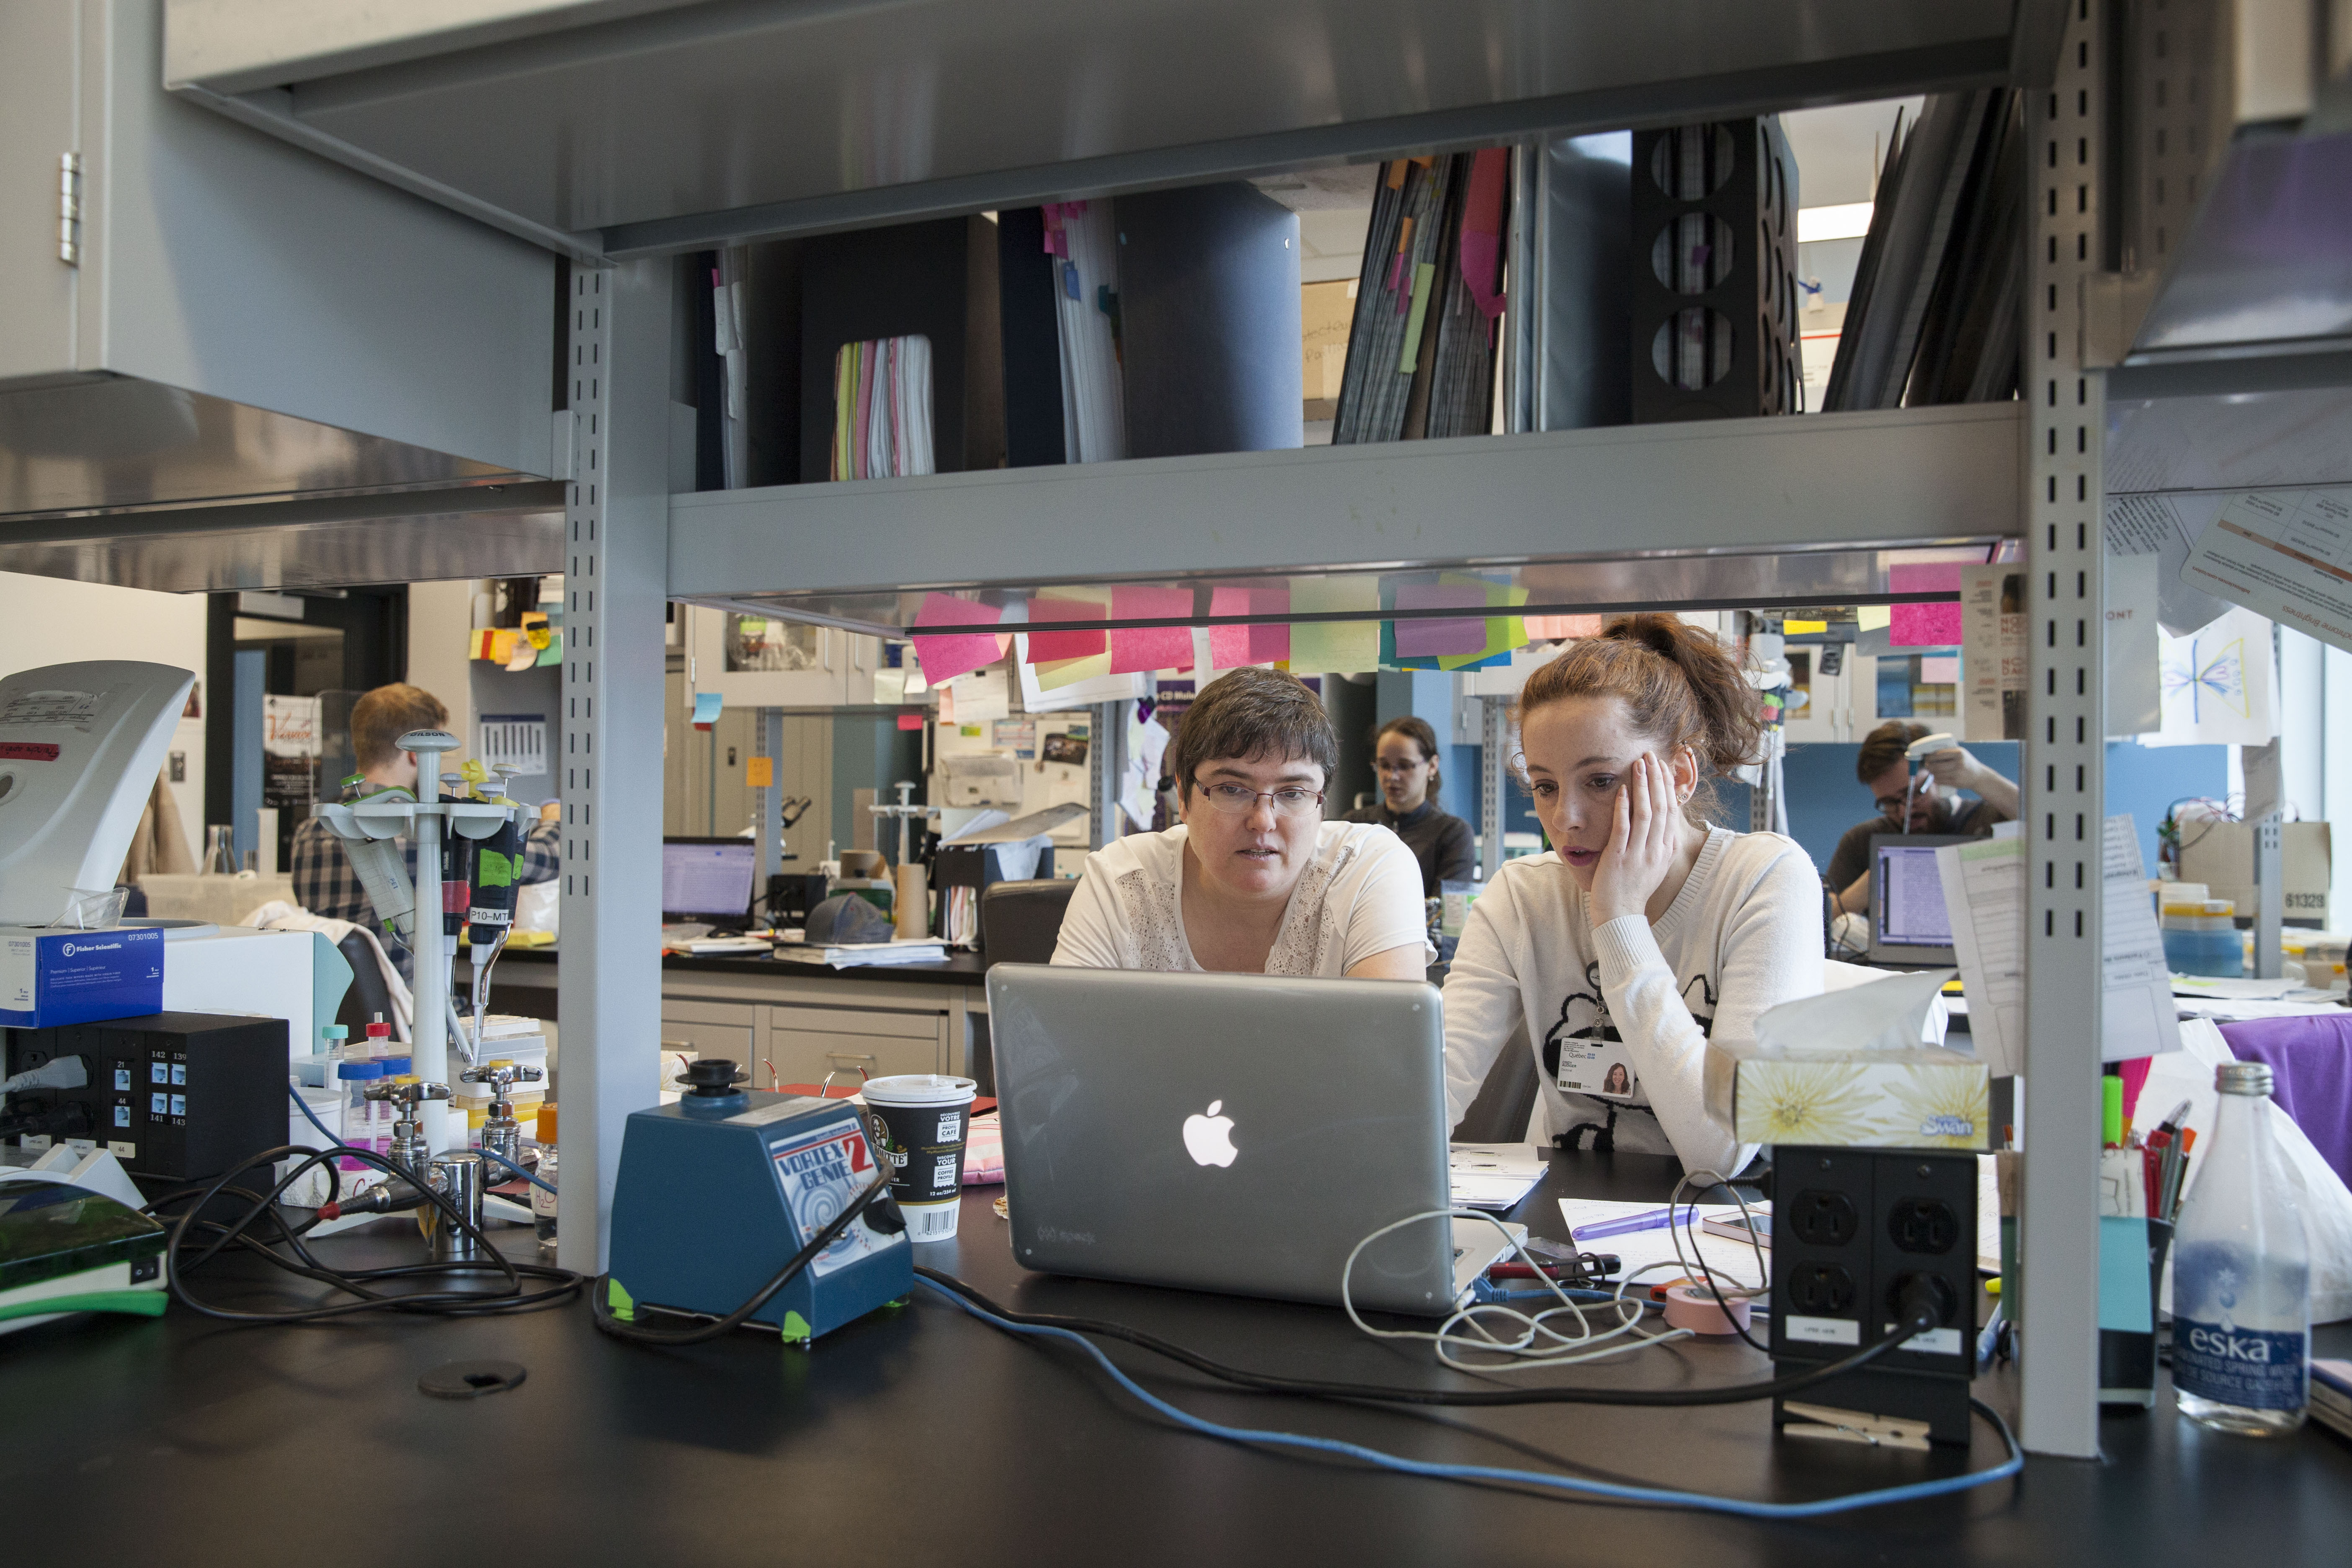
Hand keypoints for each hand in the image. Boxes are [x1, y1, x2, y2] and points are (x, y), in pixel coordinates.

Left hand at [1589, 753, 1681, 926]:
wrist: (1620, 915)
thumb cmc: (1633, 890)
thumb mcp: (1654, 865)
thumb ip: (1659, 844)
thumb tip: (1664, 826)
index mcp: (1665, 850)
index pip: (1671, 811)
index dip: (1667, 787)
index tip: (1662, 767)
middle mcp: (1656, 850)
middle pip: (1661, 807)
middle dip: (1656, 779)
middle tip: (1651, 756)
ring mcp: (1638, 854)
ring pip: (1645, 813)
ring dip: (1642, 786)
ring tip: (1638, 765)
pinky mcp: (1620, 858)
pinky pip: (1624, 828)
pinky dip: (1623, 808)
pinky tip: (1621, 791)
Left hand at [1919, 746, 1978, 791]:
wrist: (1979, 776)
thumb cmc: (1967, 763)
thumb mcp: (1961, 754)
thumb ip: (1948, 753)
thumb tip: (1931, 754)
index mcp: (1959, 753)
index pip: (1939, 754)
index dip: (1930, 756)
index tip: (1926, 757)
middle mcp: (1958, 763)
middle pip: (1936, 765)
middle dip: (1929, 765)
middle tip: (1927, 765)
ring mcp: (1957, 774)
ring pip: (1937, 774)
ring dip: (1931, 772)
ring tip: (1931, 770)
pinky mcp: (1956, 782)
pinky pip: (1940, 781)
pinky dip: (1936, 779)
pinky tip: (1935, 777)